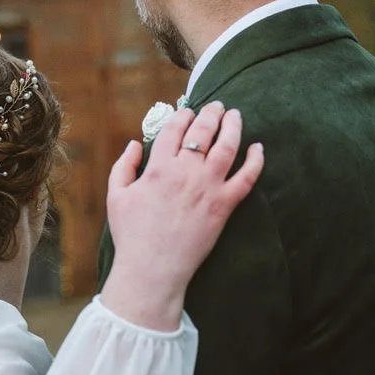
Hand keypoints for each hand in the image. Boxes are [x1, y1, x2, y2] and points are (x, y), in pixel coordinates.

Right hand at [101, 102, 263, 329]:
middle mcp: (186, 172)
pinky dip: (255, 160)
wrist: (153, 269)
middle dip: (211, 113)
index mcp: (158, 167)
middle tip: (217, 105)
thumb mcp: (116, 196)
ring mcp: (208, 188)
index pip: (175, 129)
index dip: (183, 115)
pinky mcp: (224, 206)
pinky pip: (247, 178)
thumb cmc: (131, 235)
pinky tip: (258, 148)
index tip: (188, 112)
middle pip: (203, 131)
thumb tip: (135, 143)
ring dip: (233, 126)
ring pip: (227, 147)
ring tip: (235, 115)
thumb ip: (124, 166)